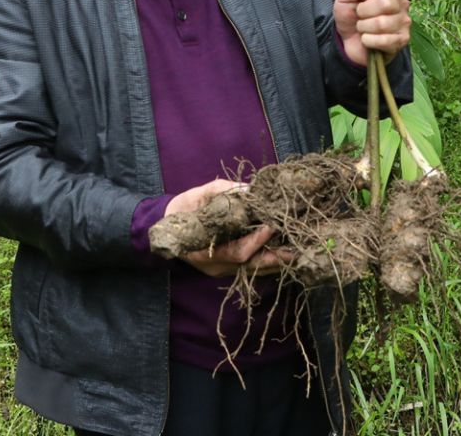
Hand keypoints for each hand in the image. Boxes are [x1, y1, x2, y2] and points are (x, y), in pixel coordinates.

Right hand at [161, 179, 291, 276]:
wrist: (165, 224)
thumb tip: (250, 189)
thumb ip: (223, 192)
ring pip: (252, 270)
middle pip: (250, 266)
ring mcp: (221, 270)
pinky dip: (266, 261)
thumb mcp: (199, 194)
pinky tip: (281, 254)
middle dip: (274, 258)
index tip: (271, 225)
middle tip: (295, 250)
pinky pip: (249, 267)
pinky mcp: (226, 268)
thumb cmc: (183, 207)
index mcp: (206, 250)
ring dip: (274, 262)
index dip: (256, 240)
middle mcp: (215, 266)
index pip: (238, 251)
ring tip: (295, 254)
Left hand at [333, 0, 410, 66]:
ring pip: (382, 23)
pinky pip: (385, 40)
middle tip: (360, 15)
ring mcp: (404, 22)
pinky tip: (367, 40)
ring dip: (364, 27)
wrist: (347, 42)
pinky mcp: (402, 40)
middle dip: (364, 11)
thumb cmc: (349, 15)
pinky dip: (369, 41)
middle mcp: (401, 3)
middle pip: (386, 2)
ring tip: (362, 28)